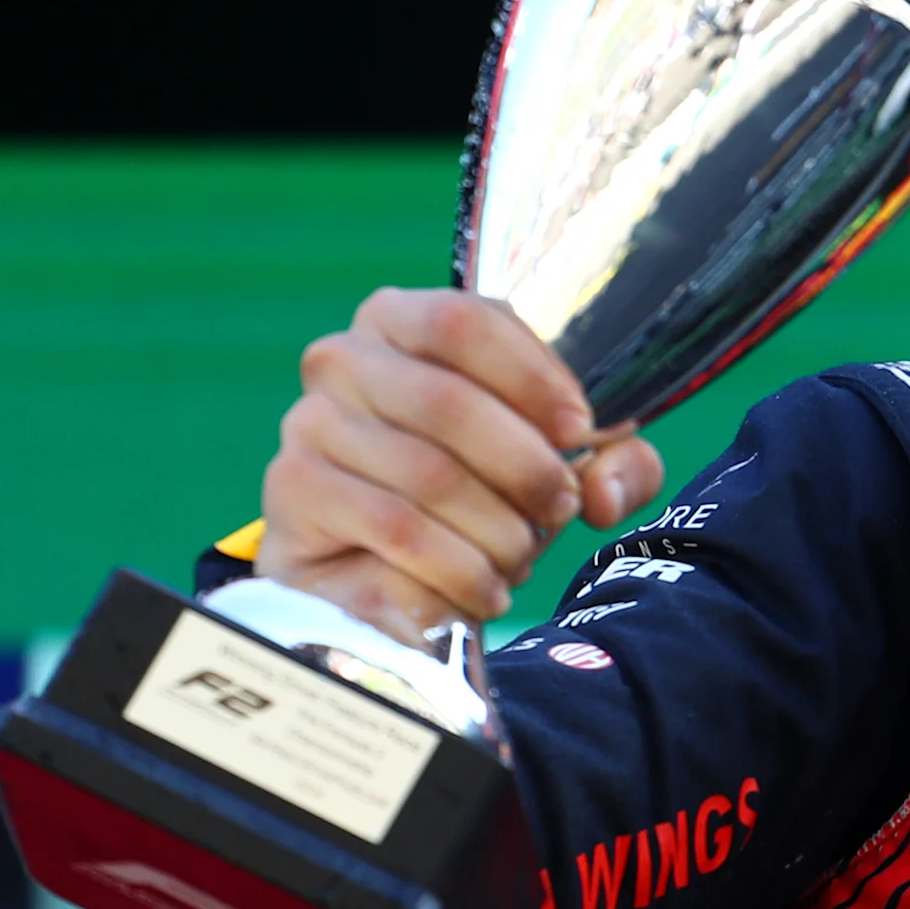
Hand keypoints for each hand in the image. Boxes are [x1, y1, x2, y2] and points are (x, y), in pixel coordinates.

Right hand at [255, 289, 665, 642]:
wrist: (394, 571)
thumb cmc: (483, 492)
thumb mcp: (564, 467)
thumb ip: (617, 465)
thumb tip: (603, 488)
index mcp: (404, 320)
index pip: (469, 320)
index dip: (535, 377)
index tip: (583, 431)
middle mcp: (344, 358)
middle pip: (448, 402)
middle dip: (524, 466)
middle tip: (561, 507)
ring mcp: (309, 423)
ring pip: (427, 475)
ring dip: (496, 529)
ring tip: (520, 556)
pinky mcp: (293, 492)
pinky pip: (394, 528)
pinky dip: (458, 567)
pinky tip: (484, 588)